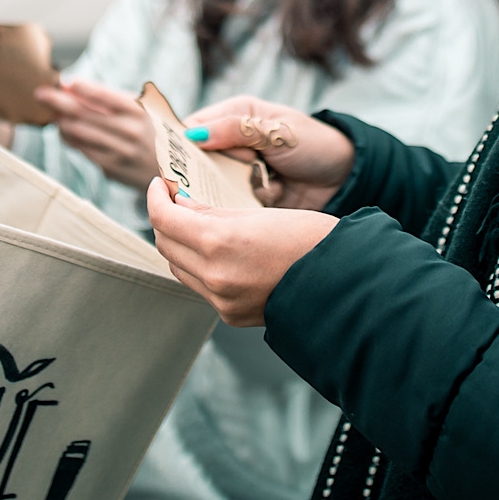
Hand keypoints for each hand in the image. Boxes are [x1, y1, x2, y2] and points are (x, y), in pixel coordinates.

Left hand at [35, 77, 158, 188]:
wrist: (174, 168)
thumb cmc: (152, 130)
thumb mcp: (141, 108)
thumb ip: (108, 98)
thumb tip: (69, 86)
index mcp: (138, 110)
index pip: (100, 94)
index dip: (77, 86)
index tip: (61, 81)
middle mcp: (129, 130)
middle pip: (82, 113)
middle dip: (57, 101)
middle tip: (40, 93)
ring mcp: (119, 151)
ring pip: (77, 132)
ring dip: (60, 120)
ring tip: (52, 112)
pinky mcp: (111, 168)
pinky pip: (81, 149)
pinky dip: (68, 137)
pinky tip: (64, 130)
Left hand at [145, 179, 337, 325]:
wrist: (342, 280)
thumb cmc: (308, 237)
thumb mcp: (255, 213)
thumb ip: (211, 212)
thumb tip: (180, 204)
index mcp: (219, 243)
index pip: (164, 218)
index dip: (156, 197)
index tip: (159, 184)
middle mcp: (214, 276)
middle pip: (165, 244)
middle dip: (165, 219)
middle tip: (175, 200)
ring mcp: (221, 300)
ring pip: (178, 267)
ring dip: (179, 244)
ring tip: (194, 224)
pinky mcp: (230, 315)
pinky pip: (200, 286)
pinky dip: (199, 266)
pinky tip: (216, 252)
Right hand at [181, 96, 353, 210]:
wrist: (346, 178)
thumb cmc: (314, 144)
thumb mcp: (277, 131)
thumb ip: (236, 130)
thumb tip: (194, 135)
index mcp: (233, 117)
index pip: (192, 129)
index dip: (180, 145)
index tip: (174, 163)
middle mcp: (230, 146)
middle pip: (196, 163)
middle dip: (206, 173)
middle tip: (225, 176)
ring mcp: (238, 174)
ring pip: (211, 188)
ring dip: (229, 191)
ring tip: (257, 184)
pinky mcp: (247, 200)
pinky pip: (231, 207)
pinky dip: (245, 206)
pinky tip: (268, 198)